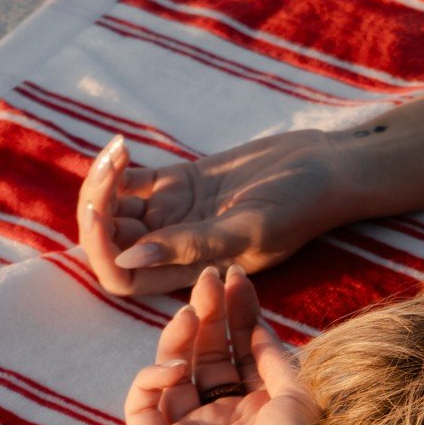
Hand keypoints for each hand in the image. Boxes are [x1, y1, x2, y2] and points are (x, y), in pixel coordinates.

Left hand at [78, 128, 352, 297]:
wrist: (327, 168)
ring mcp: (176, 214)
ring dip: (102, 183)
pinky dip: (116, 165)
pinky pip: (129, 182)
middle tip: (111, 172)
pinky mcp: (179, 184)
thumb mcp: (250, 227)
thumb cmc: (301, 204)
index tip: (104, 212)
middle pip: (110, 242)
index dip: (103, 251)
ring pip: (114, 209)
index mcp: (192, 272)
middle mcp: (177, 248)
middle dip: (96, 210)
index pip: (123, 277)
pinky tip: (124, 147)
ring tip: (118, 154)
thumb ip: (193, 244)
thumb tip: (130, 256)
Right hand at [125, 266, 321, 424]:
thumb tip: (259, 326)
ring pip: (174, 370)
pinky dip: (152, 378)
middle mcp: (222, 414)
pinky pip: (143, 402)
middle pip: (207, 352)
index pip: (242, 348)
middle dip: (208, 313)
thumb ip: (276, 360)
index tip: (236, 276)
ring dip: (180, 338)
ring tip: (191, 312)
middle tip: (208, 279)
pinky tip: (174, 368)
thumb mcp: (296, 401)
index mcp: (259, 406)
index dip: (238, 312)